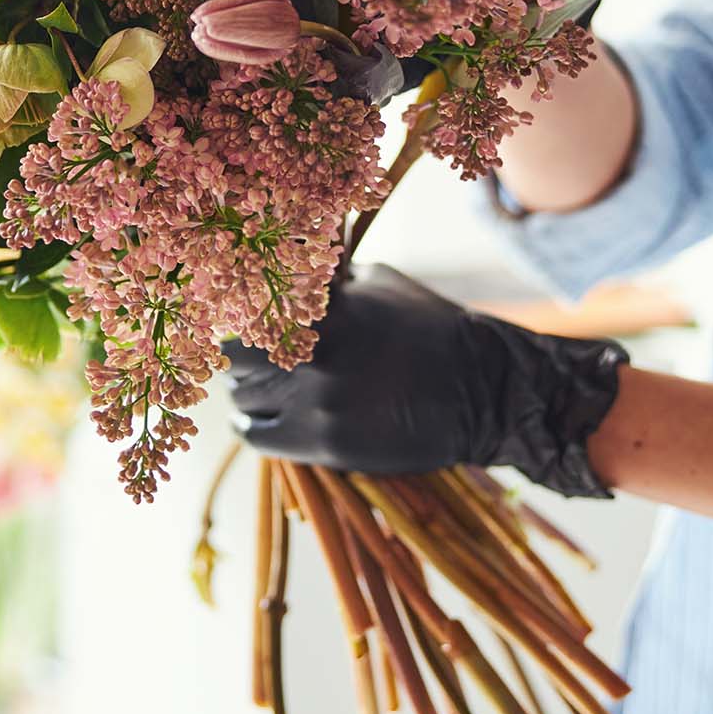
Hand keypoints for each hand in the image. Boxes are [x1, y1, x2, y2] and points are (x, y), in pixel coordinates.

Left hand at [223, 264, 627, 496]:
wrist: (480, 390)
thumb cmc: (429, 328)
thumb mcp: (378, 281)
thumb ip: (326, 279)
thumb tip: (282, 270)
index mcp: (324, 305)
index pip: (246, 299)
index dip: (232, 303)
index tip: (231, 308)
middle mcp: (312, 351)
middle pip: (231, 351)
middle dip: (234, 349)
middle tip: (245, 352)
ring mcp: (315, 401)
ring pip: (241, 395)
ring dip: (245, 389)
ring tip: (257, 386)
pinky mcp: (323, 443)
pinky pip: (256, 435)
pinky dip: (252, 424)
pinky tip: (259, 416)